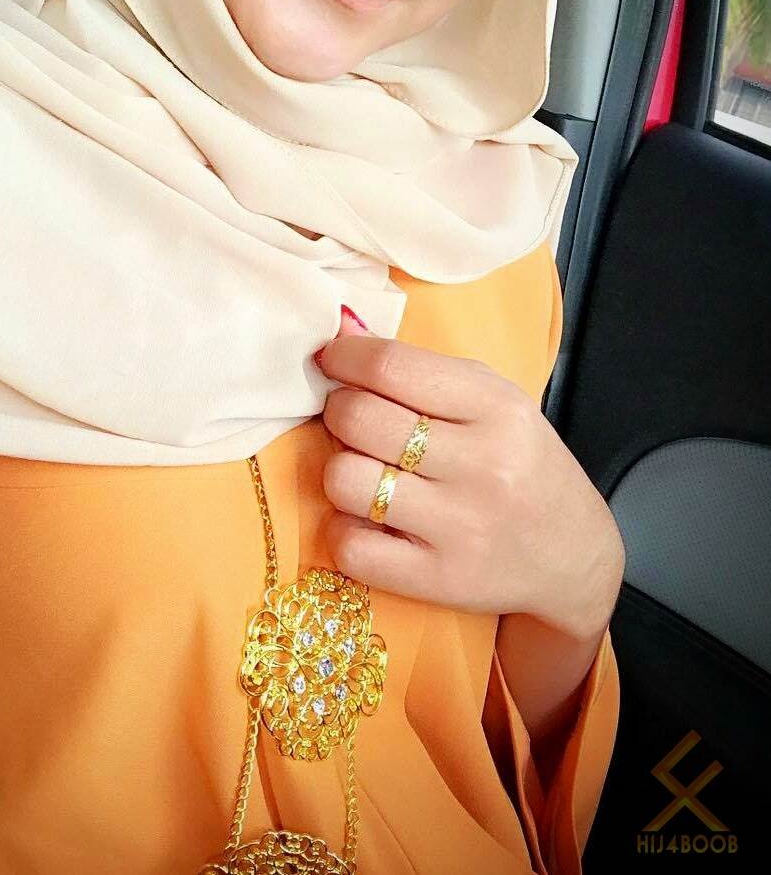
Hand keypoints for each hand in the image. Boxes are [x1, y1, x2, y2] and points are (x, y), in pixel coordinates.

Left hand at [315, 308, 624, 640]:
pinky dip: (344, 530)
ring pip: (346, 481)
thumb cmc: (520, 462)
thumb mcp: (491, 400)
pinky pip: (351, 547)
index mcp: (497, 407)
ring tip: (367, 471)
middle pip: (359, 419)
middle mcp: (483, 465)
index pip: (391, 366)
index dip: (343, 358)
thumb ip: (419, 366)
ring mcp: (462, 527)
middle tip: (352, 419)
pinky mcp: (440, 579)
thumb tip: (340, 325)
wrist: (574, 555)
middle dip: (339, 412)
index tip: (331, 360)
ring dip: (341, 472)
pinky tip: (369, 521)